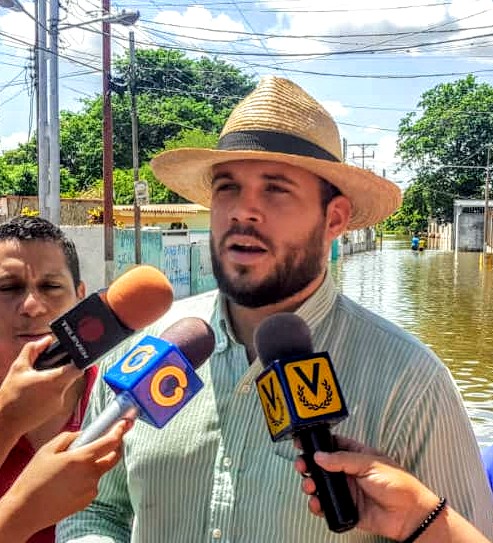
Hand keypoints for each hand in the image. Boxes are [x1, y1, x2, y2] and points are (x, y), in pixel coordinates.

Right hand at [0, 337, 82, 436]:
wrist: (5, 422)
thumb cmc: (10, 396)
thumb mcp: (19, 367)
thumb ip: (33, 349)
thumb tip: (47, 340)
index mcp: (53, 381)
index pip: (78, 368)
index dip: (78, 360)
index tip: (72, 356)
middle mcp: (60, 393)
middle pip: (71, 376)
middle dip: (63, 369)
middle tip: (50, 367)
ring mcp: (58, 403)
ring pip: (64, 386)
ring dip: (56, 381)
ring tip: (39, 381)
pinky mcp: (54, 411)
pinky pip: (58, 396)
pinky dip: (51, 391)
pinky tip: (37, 392)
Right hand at [0, 419, 130, 539]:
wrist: (25, 510)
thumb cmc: (34, 478)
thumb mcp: (48, 449)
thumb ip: (70, 437)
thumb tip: (84, 434)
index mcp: (82, 458)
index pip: (111, 441)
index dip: (120, 430)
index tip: (125, 423)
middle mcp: (91, 474)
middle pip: (113, 457)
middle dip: (115, 447)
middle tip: (108, 440)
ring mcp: (91, 489)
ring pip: (100, 470)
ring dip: (94, 464)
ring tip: (71, 468)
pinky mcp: (87, 500)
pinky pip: (92, 484)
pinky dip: (87, 478)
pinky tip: (68, 482)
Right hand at [294, 435, 439, 540]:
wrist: (409, 515)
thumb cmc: (397, 483)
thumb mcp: (369, 464)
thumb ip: (342, 460)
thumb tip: (319, 456)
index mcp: (354, 455)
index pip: (331, 445)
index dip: (315, 444)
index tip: (301, 443)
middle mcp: (347, 472)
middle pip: (320, 465)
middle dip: (307, 464)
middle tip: (301, 466)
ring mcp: (345, 490)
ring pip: (320, 485)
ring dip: (310, 484)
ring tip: (310, 486)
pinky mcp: (345, 508)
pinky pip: (326, 506)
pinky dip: (317, 505)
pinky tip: (316, 503)